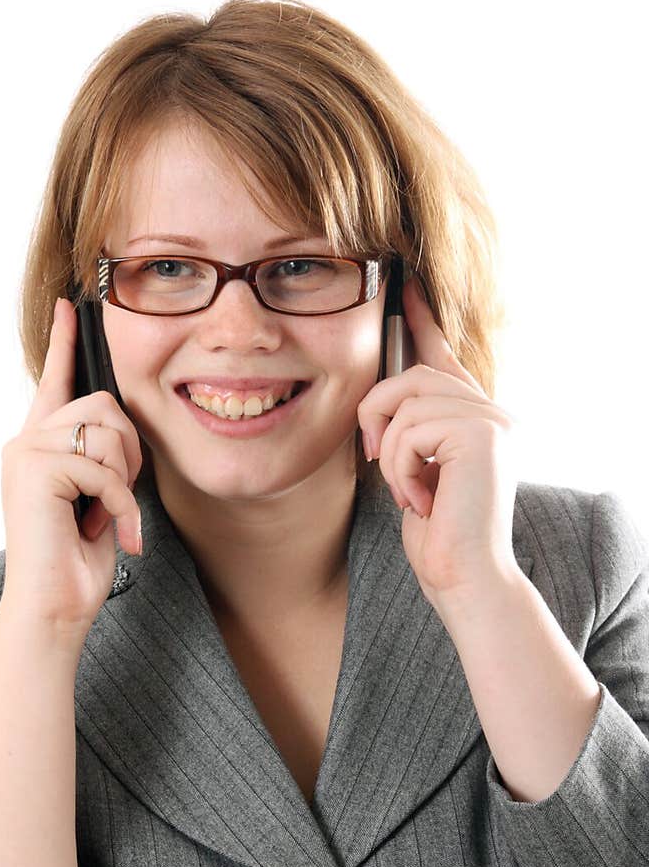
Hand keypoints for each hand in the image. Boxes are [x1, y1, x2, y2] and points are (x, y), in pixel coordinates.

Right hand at [0, 296, 142, 635]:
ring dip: (122, 481)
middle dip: (129, 453)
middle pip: (104, 405)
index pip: (55, 383)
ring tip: (104, 517)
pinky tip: (106, 531)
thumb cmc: (77, 563)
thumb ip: (102, 458)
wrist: (53, 608)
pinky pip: (101, 468)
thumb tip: (121, 427)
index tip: (72, 306)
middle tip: (116, 500)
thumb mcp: (98, 499)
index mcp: (40, 447)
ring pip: (106, 432)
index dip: (65, 343)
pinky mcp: (33, 469)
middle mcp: (26, 443)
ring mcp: (25, 453)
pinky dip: (117, 504)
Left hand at [356, 277, 521, 606]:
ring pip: (405, 403)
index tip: (401, 288)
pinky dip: (400, 466)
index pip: (443, 357)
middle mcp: (492, 413)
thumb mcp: (413, 473)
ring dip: (389, 454)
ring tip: (408, 492)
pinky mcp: (481, 434)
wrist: (463, 578)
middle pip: (411, 375)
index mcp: (476, 418)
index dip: (420, 321)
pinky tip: (421, 498)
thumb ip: (407, 433)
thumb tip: (375, 400)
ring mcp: (491, 420)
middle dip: (377, 416)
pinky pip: (409, 427)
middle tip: (374, 462)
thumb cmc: (437, 538)